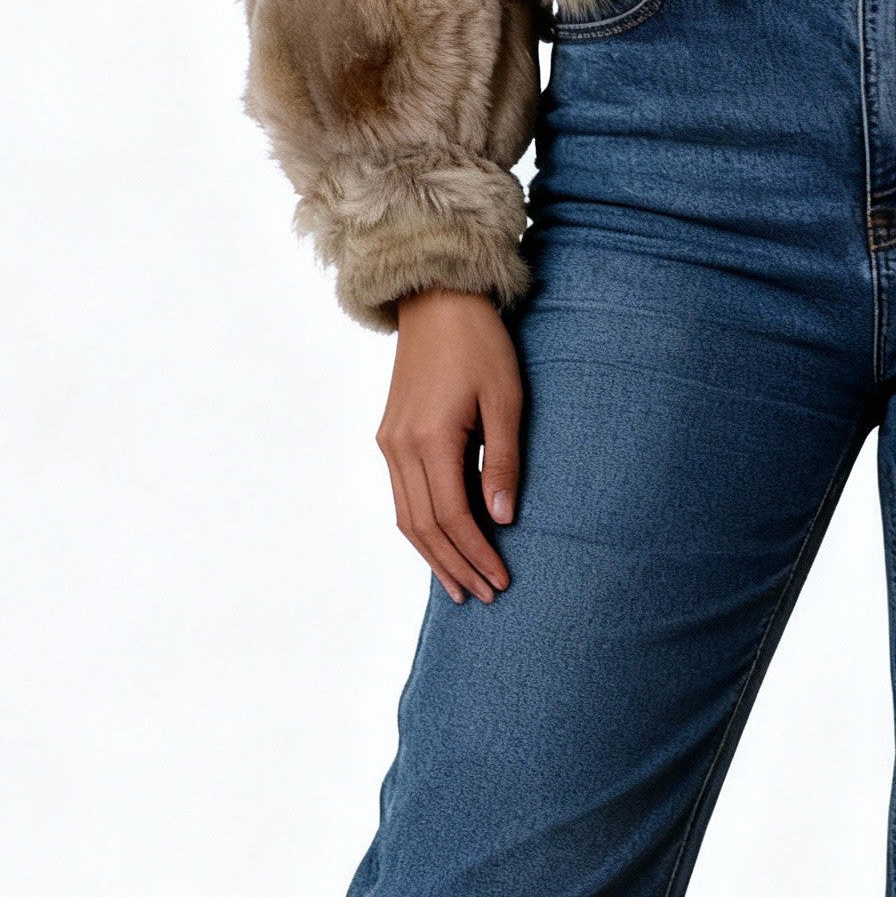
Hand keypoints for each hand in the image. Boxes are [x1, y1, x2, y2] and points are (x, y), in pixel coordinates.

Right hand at [379, 290, 524, 600]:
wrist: (436, 301)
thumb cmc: (480, 344)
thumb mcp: (506, 400)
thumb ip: (504, 462)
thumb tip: (502, 519)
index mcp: (430, 438)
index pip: (452, 517)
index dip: (476, 554)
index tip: (501, 580)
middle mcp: (400, 447)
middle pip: (424, 527)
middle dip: (455, 566)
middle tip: (484, 596)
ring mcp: (389, 442)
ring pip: (406, 517)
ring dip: (434, 555)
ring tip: (461, 586)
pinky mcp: (389, 436)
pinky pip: (402, 497)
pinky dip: (421, 528)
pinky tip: (441, 545)